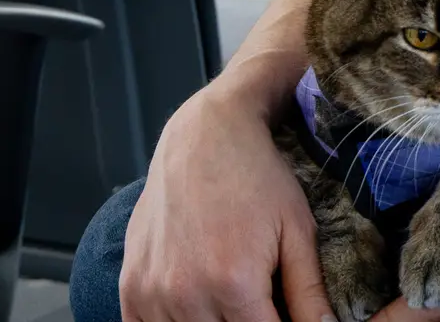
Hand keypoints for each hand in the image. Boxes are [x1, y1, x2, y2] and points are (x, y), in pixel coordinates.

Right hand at [120, 60, 331, 321]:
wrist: (203, 135)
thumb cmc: (256, 178)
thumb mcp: (297, 231)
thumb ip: (309, 295)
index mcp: (235, 283)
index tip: (278, 309)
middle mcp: (187, 293)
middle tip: (257, 300)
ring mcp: (152, 291)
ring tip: (227, 298)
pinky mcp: (130, 286)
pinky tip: (193, 304)